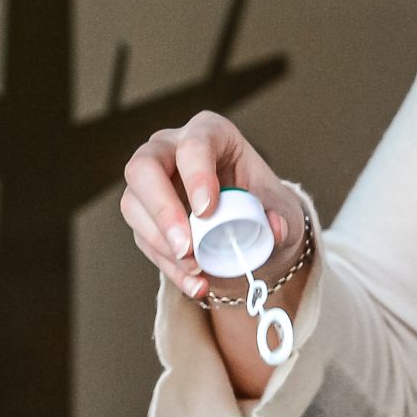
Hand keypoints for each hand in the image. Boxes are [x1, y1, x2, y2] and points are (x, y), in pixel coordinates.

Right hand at [122, 113, 308, 396]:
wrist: (251, 231)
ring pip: (133, 204)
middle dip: (163, 211)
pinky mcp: (142, 214)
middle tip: (187, 248)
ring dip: (162, 243)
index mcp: (210, 134)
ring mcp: (150, 181)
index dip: (196, 176)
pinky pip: (143, 238)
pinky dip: (168, 265)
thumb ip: (282, 218)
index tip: (207, 211)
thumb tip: (273, 227)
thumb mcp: (282, 210)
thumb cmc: (262, 205)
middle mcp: (170, 150)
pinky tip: (194, 283)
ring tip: (196, 270)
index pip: (194, 144)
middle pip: (144, 167)